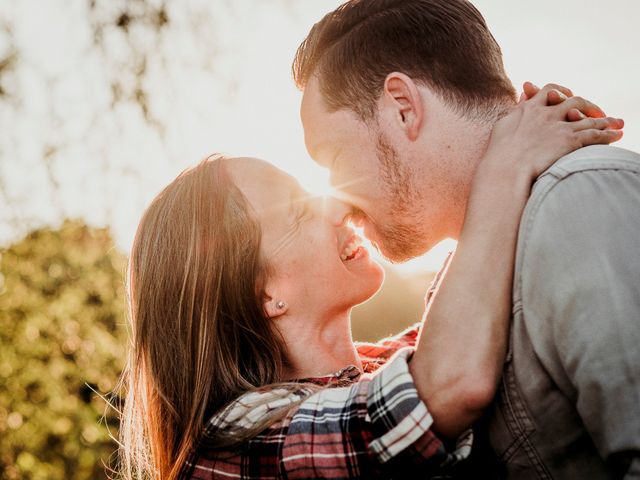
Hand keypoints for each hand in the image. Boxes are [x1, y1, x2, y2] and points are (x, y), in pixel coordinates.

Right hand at [482, 84, 623, 181]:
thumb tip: (520, 103)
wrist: (505, 168)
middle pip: (574, 100)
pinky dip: (609, 134)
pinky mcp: (570, 140)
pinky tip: (618, 135)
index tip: (567, 94)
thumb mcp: (502, 127)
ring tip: (617, 123)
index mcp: (529, 108)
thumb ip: (514, 113)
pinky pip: (595, 134)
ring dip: (605, 120)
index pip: (549, 89)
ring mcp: (559, 125)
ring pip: (589, 117)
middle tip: (596, 111)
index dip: (561, 91)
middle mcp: (546, 113)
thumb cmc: (498, 154)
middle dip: (587, 104)